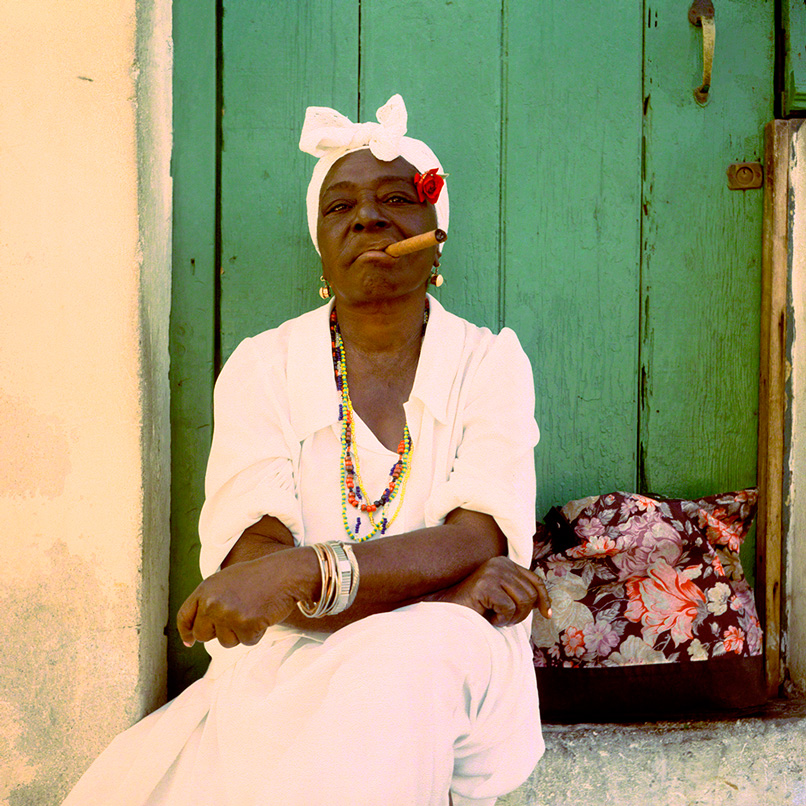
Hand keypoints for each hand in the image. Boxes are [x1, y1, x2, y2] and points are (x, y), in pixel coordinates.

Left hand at [177, 549, 315, 647]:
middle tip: (236, 619)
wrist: (285, 573)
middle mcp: (212, 602)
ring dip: (239, 633)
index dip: (186, 631)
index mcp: (206, 588)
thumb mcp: (227, 581)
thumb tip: (194, 633)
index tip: (189, 641)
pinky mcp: (245, 625)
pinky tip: (263, 615)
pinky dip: (256, 633)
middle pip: (202, 634)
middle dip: (218, 633)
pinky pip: (247, 641)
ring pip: (225, 642)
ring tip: (253, 612)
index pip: (184, 615)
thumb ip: (209, 600)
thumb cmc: (259, 577)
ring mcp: (227, 614)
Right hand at [432, 556, 550, 627]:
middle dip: (523, 613)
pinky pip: (508, 608)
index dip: (544, 598)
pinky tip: (488, 616)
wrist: (447, 609)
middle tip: (505, 620)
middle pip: (531, 593)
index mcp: (504, 563)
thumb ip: (518, 591)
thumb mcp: (501, 595)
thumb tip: (542, 602)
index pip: (535, 580)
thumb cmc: (474, 606)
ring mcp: (492, 572)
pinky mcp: (486, 585)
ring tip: (496, 617)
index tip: (546, 614)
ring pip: (523, 602)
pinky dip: (501, 619)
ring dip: (511, 617)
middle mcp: (500, 563)